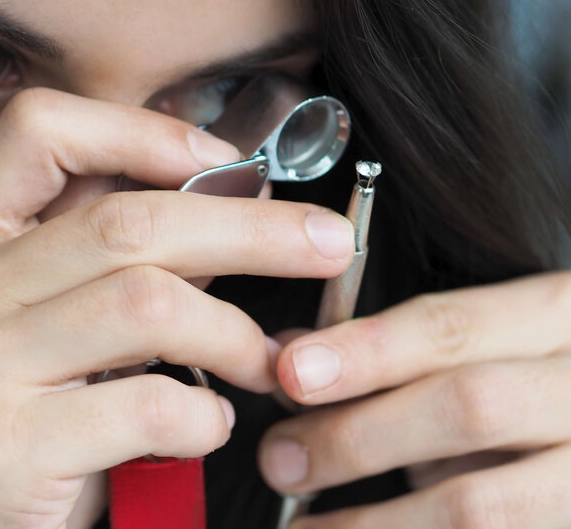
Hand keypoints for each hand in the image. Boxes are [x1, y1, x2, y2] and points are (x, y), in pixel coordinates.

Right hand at [0, 88, 355, 528]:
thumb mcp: (25, 327)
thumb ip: (100, 264)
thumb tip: (223, 212)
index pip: (40, 129)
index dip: (143, 132)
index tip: (223, 163)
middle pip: (128, 220)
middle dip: (250, 227)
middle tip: (322, 242)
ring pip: (150, 301)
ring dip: (234, 333)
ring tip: (265, 363)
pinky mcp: (0, 444)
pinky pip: (149, 404)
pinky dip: (204, 417)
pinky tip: (205, 430)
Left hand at [258, 272, 570, 527]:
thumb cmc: (530, 375)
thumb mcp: (491, 339)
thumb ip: (399, 344)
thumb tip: (296, 359)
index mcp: (556, 316)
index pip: (451, 327)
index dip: (366, 351)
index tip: (292, 373)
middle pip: (467, 408)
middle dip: (359, 436)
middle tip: (281, 459)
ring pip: (482, 506)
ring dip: (379, 523)